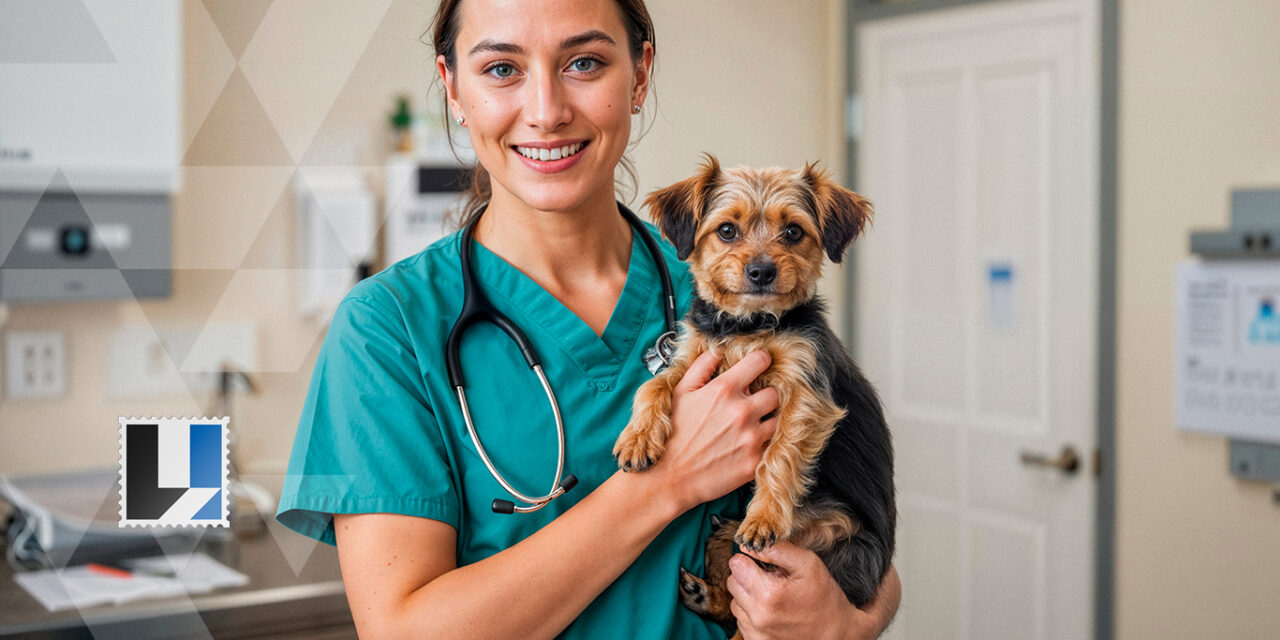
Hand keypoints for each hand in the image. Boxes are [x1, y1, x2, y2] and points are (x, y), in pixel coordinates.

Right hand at [654, 350, 778, 511]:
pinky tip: (751, 444)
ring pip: (779, 419)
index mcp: (724, 390)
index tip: (759, 367)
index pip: (760, 361)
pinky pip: (774, 445)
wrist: (670, 478)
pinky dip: (766, 443)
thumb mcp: (680, 393)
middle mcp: (742, 411)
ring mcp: (751, 437)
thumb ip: (701, 367)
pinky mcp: (755, 461)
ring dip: (769, 420)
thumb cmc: (673, 434)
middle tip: (754, 403)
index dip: (761, 361)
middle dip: (766, 395)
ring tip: (754, 425)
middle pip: (775, 392)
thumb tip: (717, 351)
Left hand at [727, 542, 900, 639]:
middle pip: (733, 581)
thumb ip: (777, 549)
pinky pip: (741, 618)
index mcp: (768, 594)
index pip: (736, 564)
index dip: (750, 558)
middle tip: (772, 578)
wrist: (835, 633)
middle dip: (749, 575)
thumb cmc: (824, 598)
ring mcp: (755, 631)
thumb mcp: (808, 564)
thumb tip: (750, 544)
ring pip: (735, 600)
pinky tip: (772, 610)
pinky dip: (752, 611)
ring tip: (774, 595)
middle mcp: (757, 615)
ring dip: (749, 594)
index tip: (765, 563)